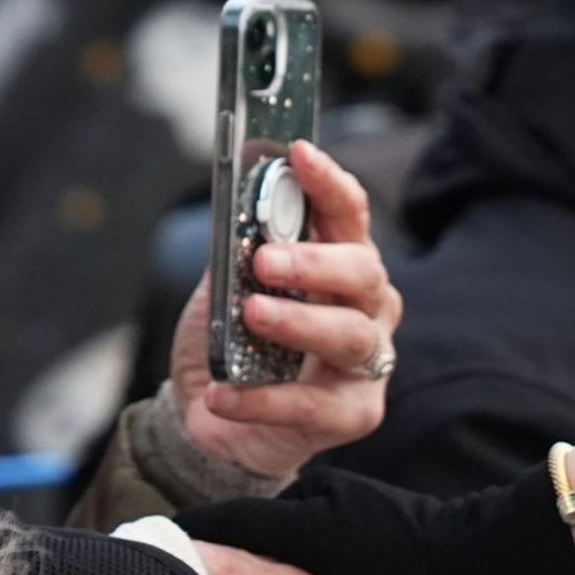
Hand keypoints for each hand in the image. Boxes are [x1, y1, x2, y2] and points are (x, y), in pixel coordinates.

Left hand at [166, 140, 399, 484]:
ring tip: (251, 315)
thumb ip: (235, 255)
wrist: (207, 420)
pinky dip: (263, 399)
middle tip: (265, 261)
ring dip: (298, 321)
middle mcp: (367, 307)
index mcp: (341, 264)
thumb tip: (234, 218)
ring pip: (350, 335)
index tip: (300, 155)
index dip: (329, 183)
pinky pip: (313, 405)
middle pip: (363, 272)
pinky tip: (221, 393)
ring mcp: (366, 363)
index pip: (348, 214)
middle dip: (316, 262)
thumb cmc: (230, 344)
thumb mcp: (224, 290)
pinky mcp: (353, 413)